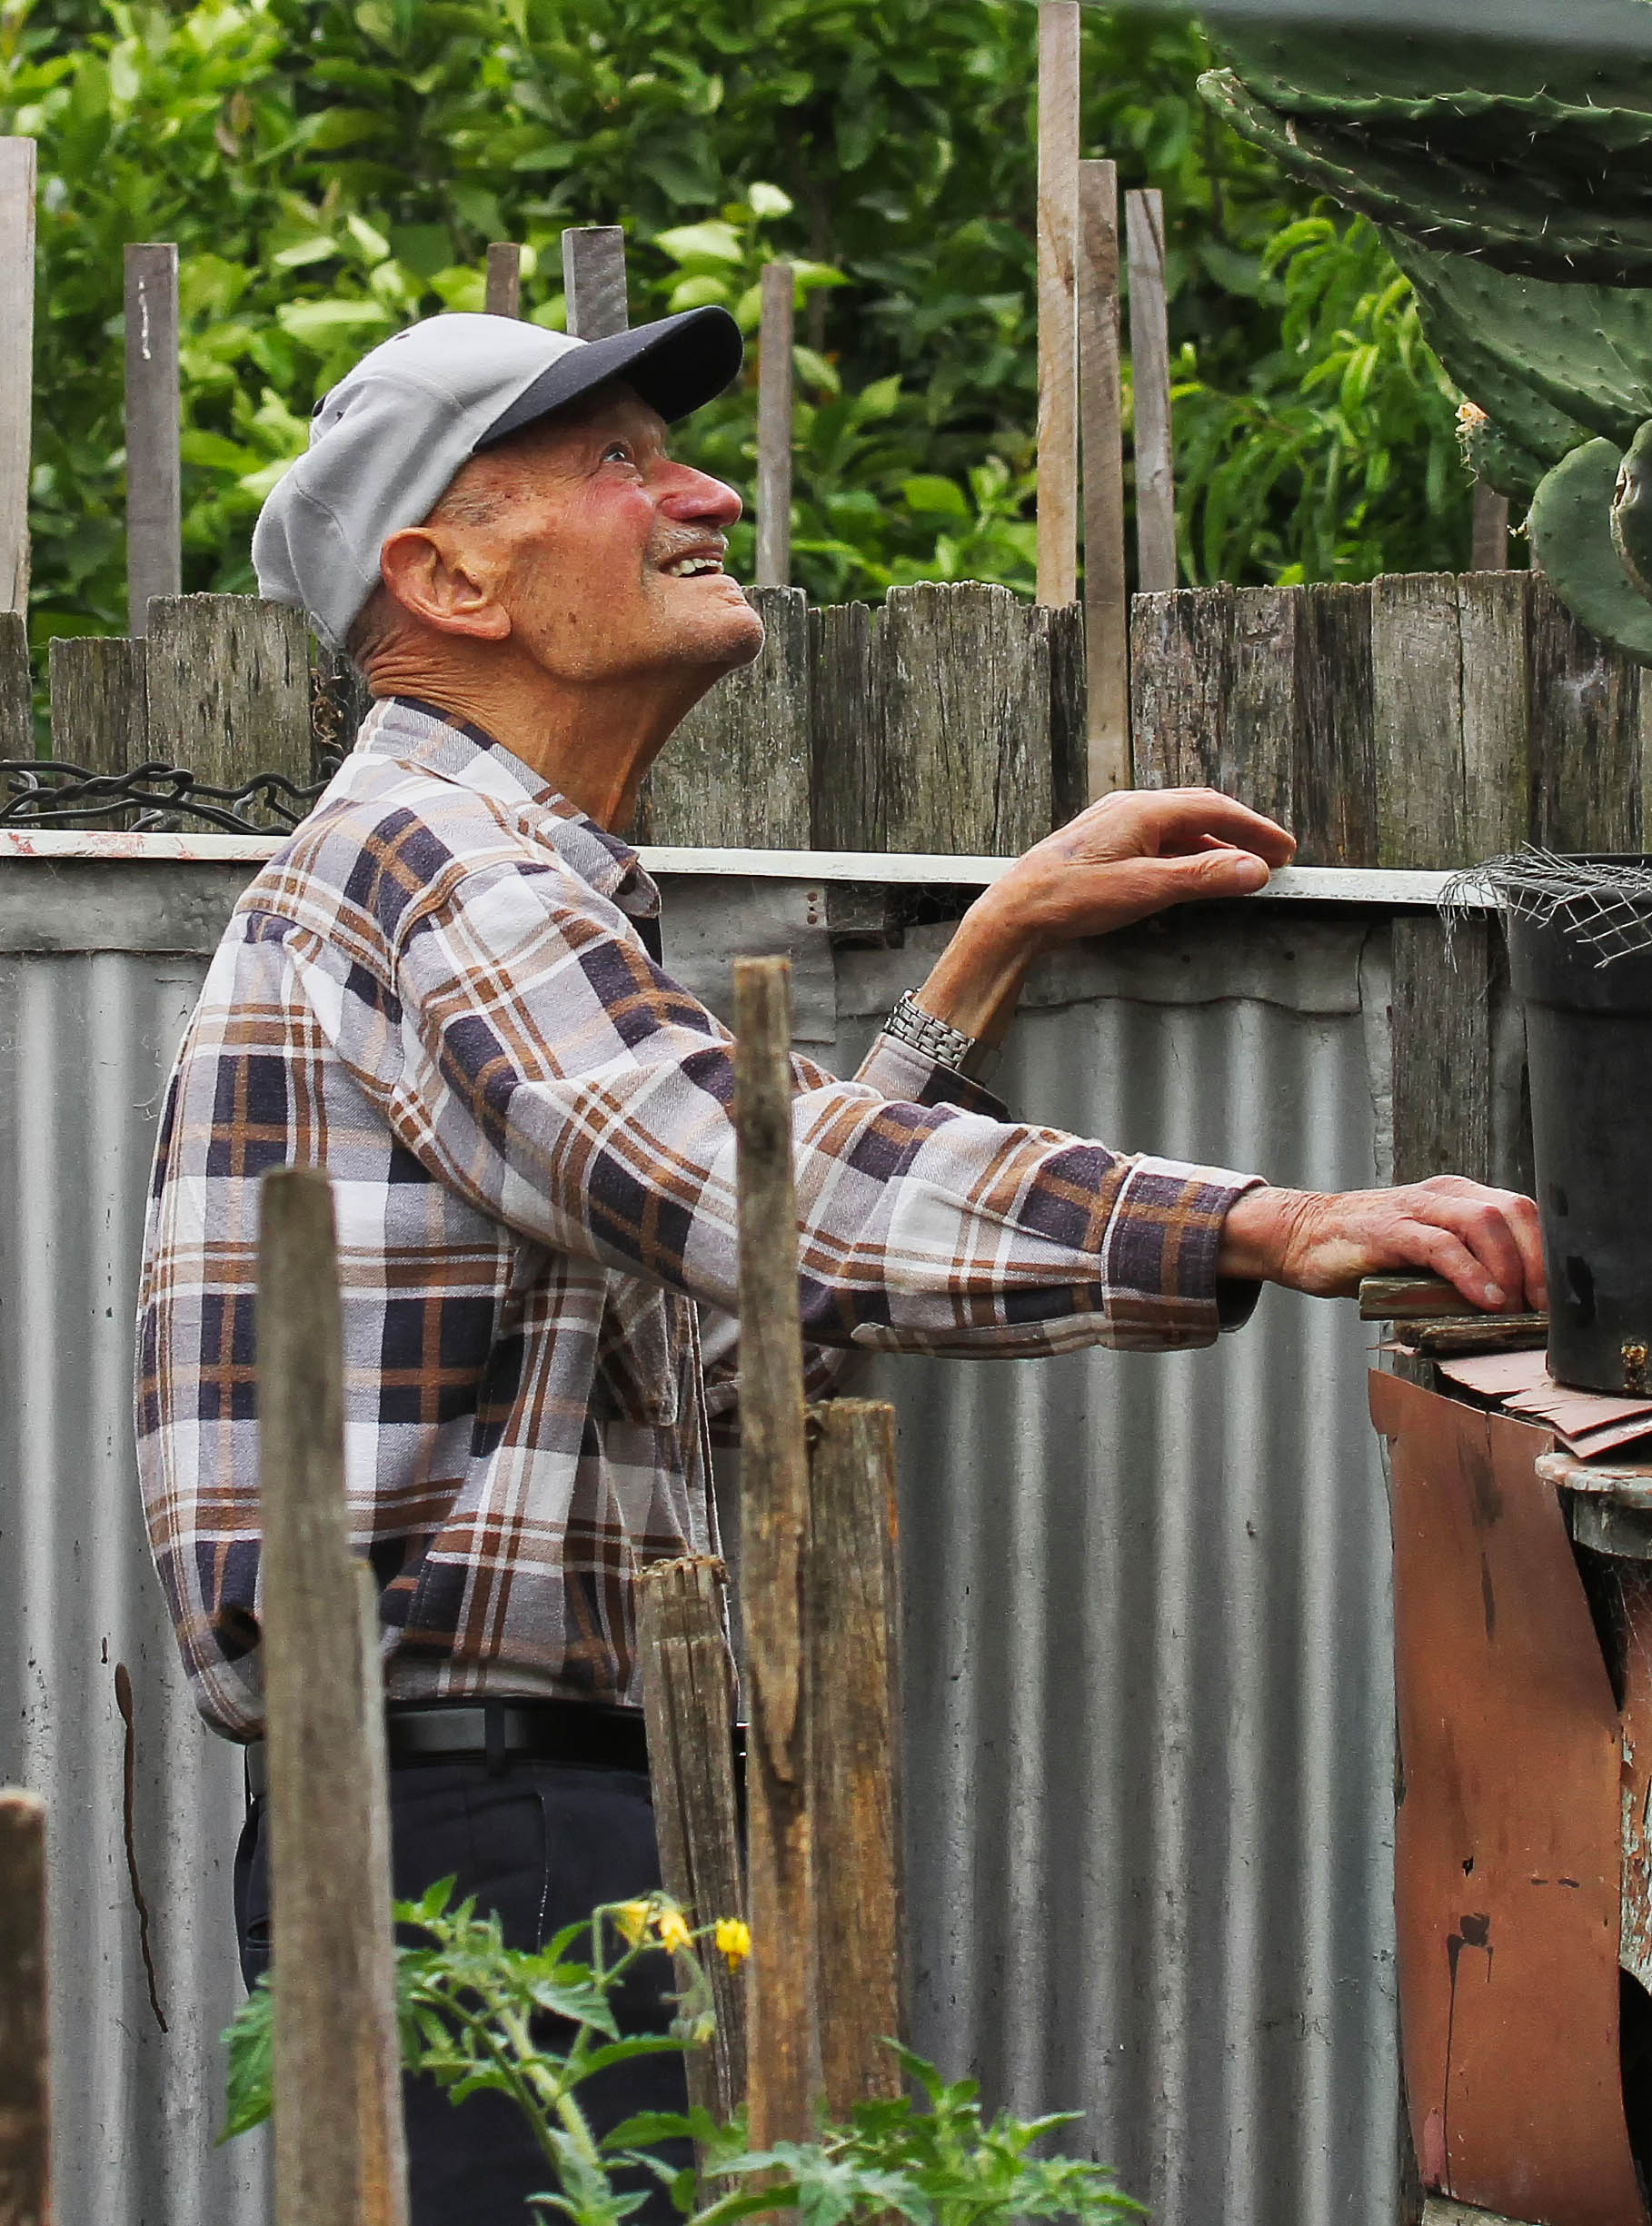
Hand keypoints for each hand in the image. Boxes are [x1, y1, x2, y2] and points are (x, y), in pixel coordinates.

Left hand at [915, 788, 1296, 1046]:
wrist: (1015, 913)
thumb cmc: (1070, 898)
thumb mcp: (1145, 890)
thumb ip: (1203, 877)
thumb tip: (1254, 868)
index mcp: (1144, 810)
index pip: (1216, 810)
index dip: (1255, 829)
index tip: (1285, 849)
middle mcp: (1130, 808)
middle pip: (1200, 811)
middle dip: (1241, 832)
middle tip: (1273, 855)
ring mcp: (1115, 824)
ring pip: (1179, 826)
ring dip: (1214, 845)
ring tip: (1241, 868)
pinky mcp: (1103, 844)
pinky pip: (1158, 840)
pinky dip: (1187, 853)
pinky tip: (1192, 873)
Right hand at [1218, 1176, 1547, 1312]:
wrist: (1297, 1237)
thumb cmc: (1363, 1253)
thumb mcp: (1423, 1254)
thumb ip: (1462, 1265)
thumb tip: (1511, 1309)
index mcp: (1457, 1197)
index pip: (1522, 1213)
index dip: (1547, 1254)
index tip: (1555, 1299)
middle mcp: (1442, 1194)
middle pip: (1514, 1212)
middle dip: (1539, 1263)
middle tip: (1543, 1309)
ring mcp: (1414, 1208)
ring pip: (1484, 1223)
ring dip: (1510, 1270)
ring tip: (1515, 1308)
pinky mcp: (1389, 1230)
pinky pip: (1442, 1246)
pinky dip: (1471, 1273)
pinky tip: (1485, 1301)